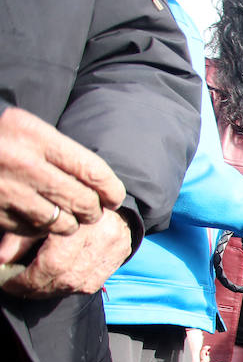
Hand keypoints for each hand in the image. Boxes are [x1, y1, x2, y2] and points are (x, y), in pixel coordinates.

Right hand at [0, 106, 125, 235]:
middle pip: (82, 201)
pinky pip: (33, 230)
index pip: (92, 169)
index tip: (114, 198)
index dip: (110, 189)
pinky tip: (37, 217)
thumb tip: (104, 186)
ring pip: (62, 222)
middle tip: (91, 210)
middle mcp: (21, 162)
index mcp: (32, 134)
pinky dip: (40, 229)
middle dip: (92, 210)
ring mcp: (6, 190)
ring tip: (66, 216)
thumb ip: (60, 153)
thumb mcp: (25, 131)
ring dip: (68, 223)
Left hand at [2, 208, 130, 297]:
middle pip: (67, 278)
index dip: (27, 279)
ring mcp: (115, 247)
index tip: (8, 283)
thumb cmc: (63, 201)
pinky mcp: (120, 256)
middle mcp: (103, 234)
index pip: (53, 263)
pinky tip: (56, 281)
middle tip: (18, 288)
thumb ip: (19, 239)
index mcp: (79, 219)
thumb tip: (2, 261)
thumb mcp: (37, 214)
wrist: (102, 193)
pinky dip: (70, 287)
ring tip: (34, 286)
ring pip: (79, 284)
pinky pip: (91, 284)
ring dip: (52, 290)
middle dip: (37, 288)